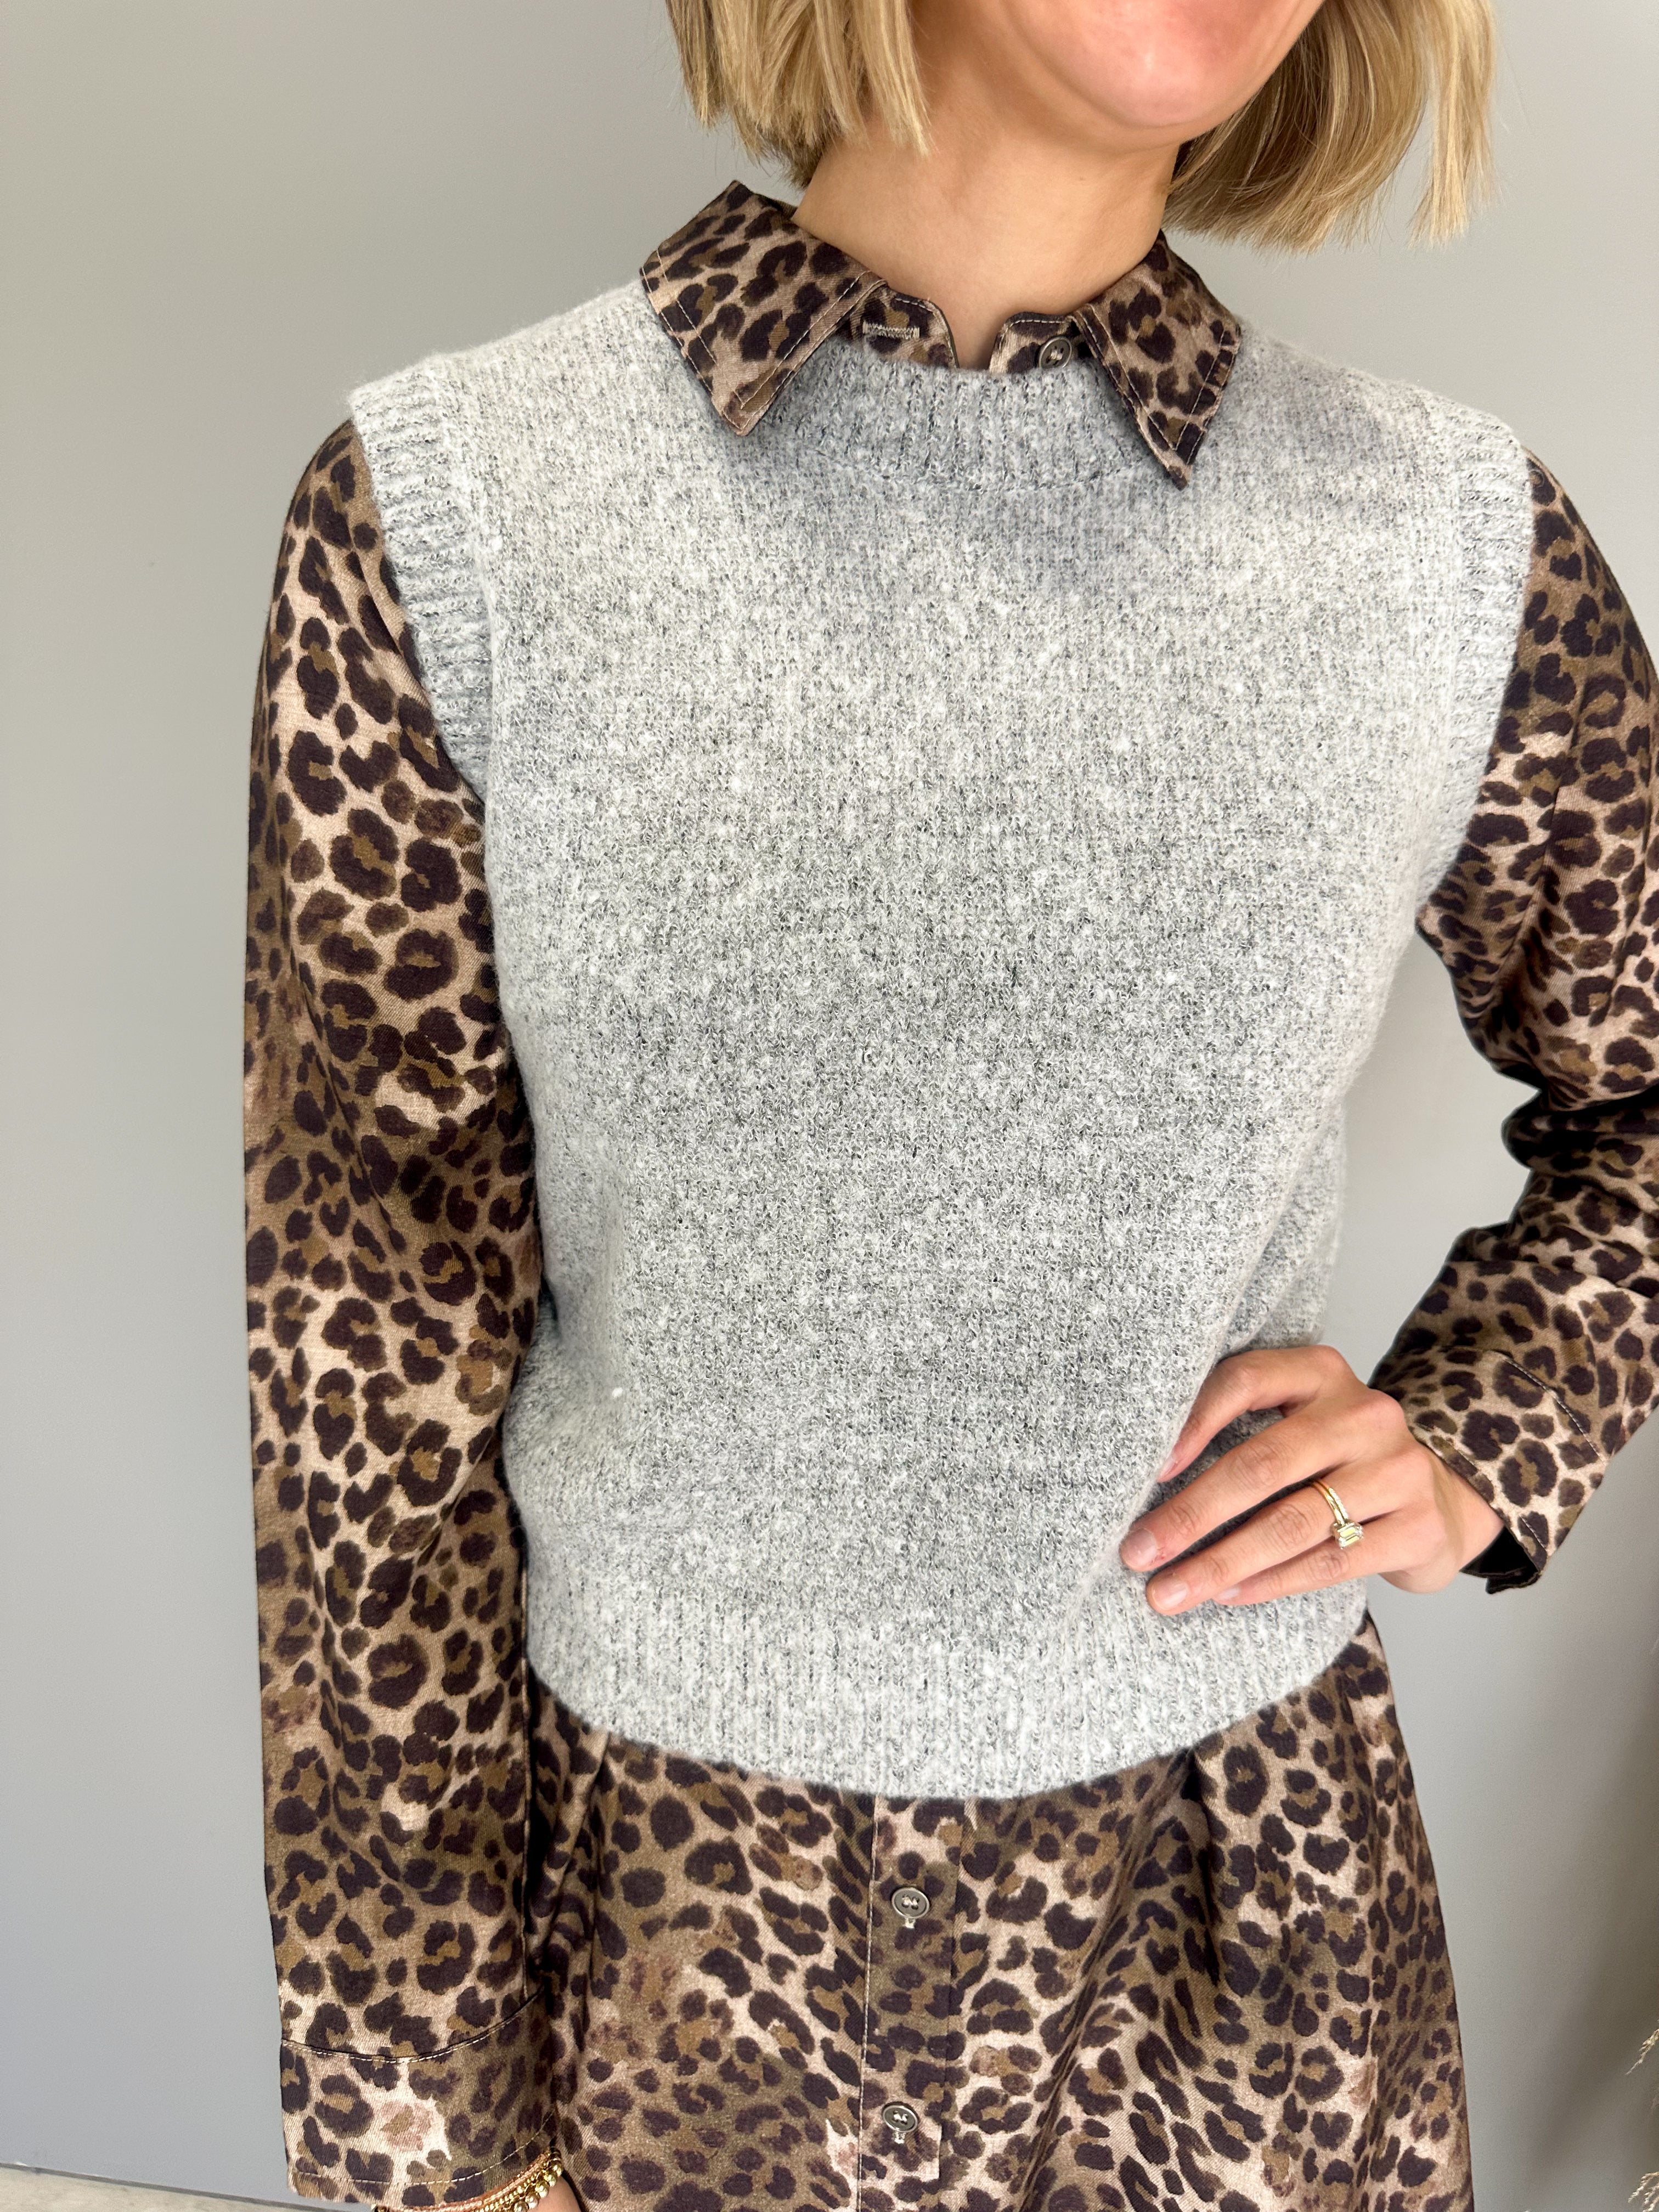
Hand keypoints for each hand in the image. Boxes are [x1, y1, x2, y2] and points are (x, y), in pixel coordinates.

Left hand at [1118, 1344, 1504, 1612]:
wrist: (1441, 1501)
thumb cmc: (1340, 1462)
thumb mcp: (1299, 1423)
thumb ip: (1242, 1429)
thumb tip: (1151, 1482)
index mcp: (1321, 1372)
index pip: (1244, 1381)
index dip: (1191, 1423)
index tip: (1147, 1473)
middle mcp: (1364, 1413)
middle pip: (1261, 1464)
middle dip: (1190, 1515)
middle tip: (1137, 1554)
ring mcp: (1399, 1469)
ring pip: (1292, 1522)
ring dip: (1221, 1563)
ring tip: (1170, 1591)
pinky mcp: (1419, 1527)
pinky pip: (1330, 1561)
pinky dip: (1271, 1583)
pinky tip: (1229, 1596)